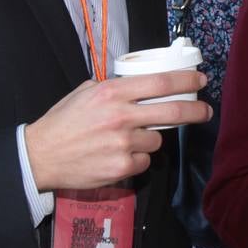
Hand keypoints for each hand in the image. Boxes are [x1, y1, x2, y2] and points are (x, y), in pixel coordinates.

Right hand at [24, 70, 209, 190]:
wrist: (41, 156)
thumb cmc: (63, 122)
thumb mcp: (86, 92)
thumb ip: (115, 88)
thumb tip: (142, 85)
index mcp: (113, 92)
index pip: (161, 82)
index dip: (186, 81)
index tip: (200, 81)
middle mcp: (121, 116)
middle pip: (174, 111)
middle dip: (196, 111)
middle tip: (206, 111)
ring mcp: (123, 143)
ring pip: (157, 140)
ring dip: (150, 139)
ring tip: (126, 139)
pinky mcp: (121, 166)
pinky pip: (144, 161)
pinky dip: (137, 158)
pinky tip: (118, 155)